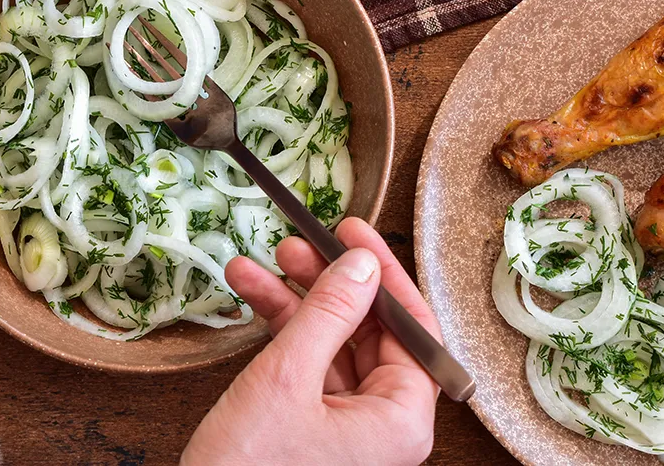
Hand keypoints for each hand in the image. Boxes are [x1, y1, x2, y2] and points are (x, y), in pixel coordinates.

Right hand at [183, 218, 440, 464]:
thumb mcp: (286, 378)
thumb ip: (328, 313)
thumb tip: (362, 264)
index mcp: (401, 421)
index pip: (412, 328)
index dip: (382, 272)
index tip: (351, 230)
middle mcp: (384, 427)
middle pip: (370, 332)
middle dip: (327, 283)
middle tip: (296, 243)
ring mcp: (349, 431)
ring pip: (332, 345)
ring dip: (294, 303)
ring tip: (256, 265)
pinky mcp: (315, 433)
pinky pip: (309, 369)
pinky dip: (281, 333)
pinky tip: (251, 298)